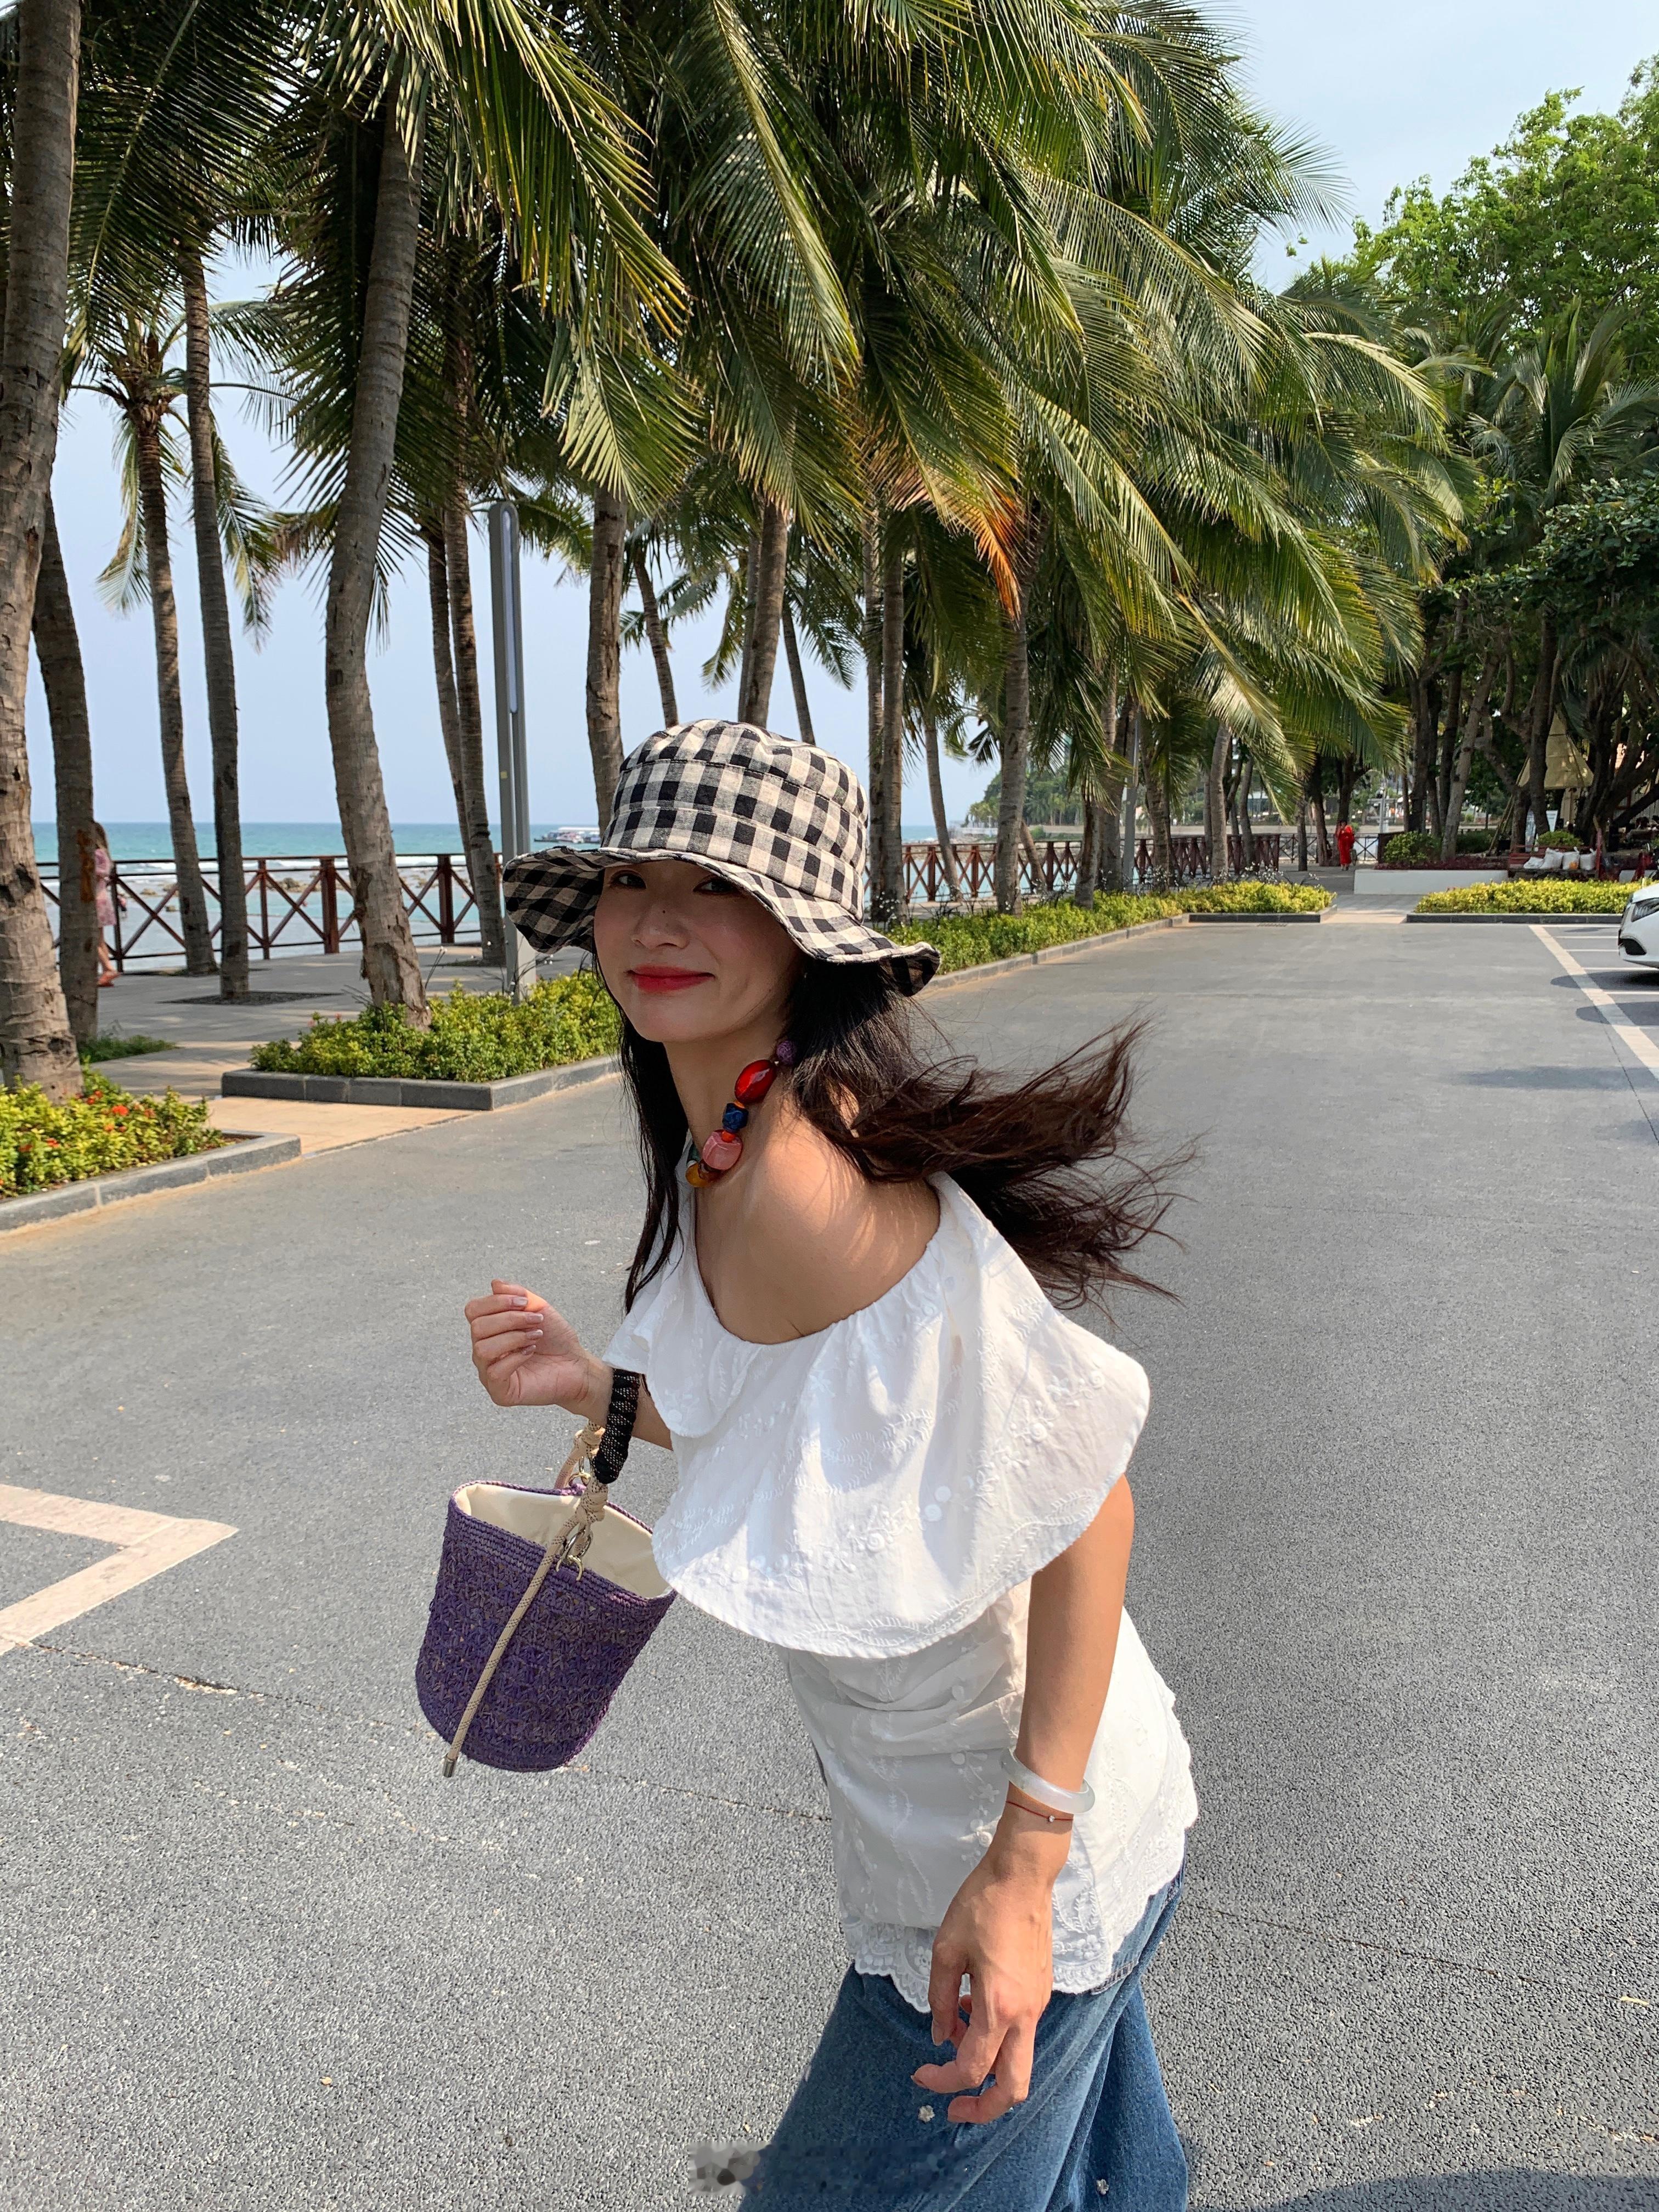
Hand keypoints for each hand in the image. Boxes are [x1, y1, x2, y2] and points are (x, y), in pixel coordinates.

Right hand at [464, 1281, 604, 1415]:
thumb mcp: (537, 1309)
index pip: (473, 1310)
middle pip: (477, 1327)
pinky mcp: (500, 1392)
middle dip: (509, 1319)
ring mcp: (489, 1372)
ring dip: (513, 1337)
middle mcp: (484, 1350)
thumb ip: (516, 1294)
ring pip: (482, 1349)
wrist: (576, 1364)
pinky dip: (515, 1357)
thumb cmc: (555, 1339)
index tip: (525, 1302)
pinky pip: (494, 1372)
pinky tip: (531, 1352)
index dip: (496, 1301)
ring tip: (535, 1337)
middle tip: (536, 1321)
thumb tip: (494, 1283)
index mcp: (489, 1329)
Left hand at [911, 1810, 1066, 2123]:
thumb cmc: (983, 1904)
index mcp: (1000, 2006)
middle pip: (1014, 2088)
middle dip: (983, 2107)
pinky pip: (1021, 2032)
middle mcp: (1026, 2013)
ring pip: (1019, 2062)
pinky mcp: (1041, 1991)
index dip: (942, 2081)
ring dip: (987, 2066)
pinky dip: (997, 2037)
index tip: (920, 2074)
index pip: (971, 2067)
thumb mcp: (946, 1951)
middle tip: (953, 2107)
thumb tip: (940, 2036)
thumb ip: (940, 2000)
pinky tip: (972, 2007)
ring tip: (955, 2036)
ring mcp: (1039, 2003)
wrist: (1024, 1875)